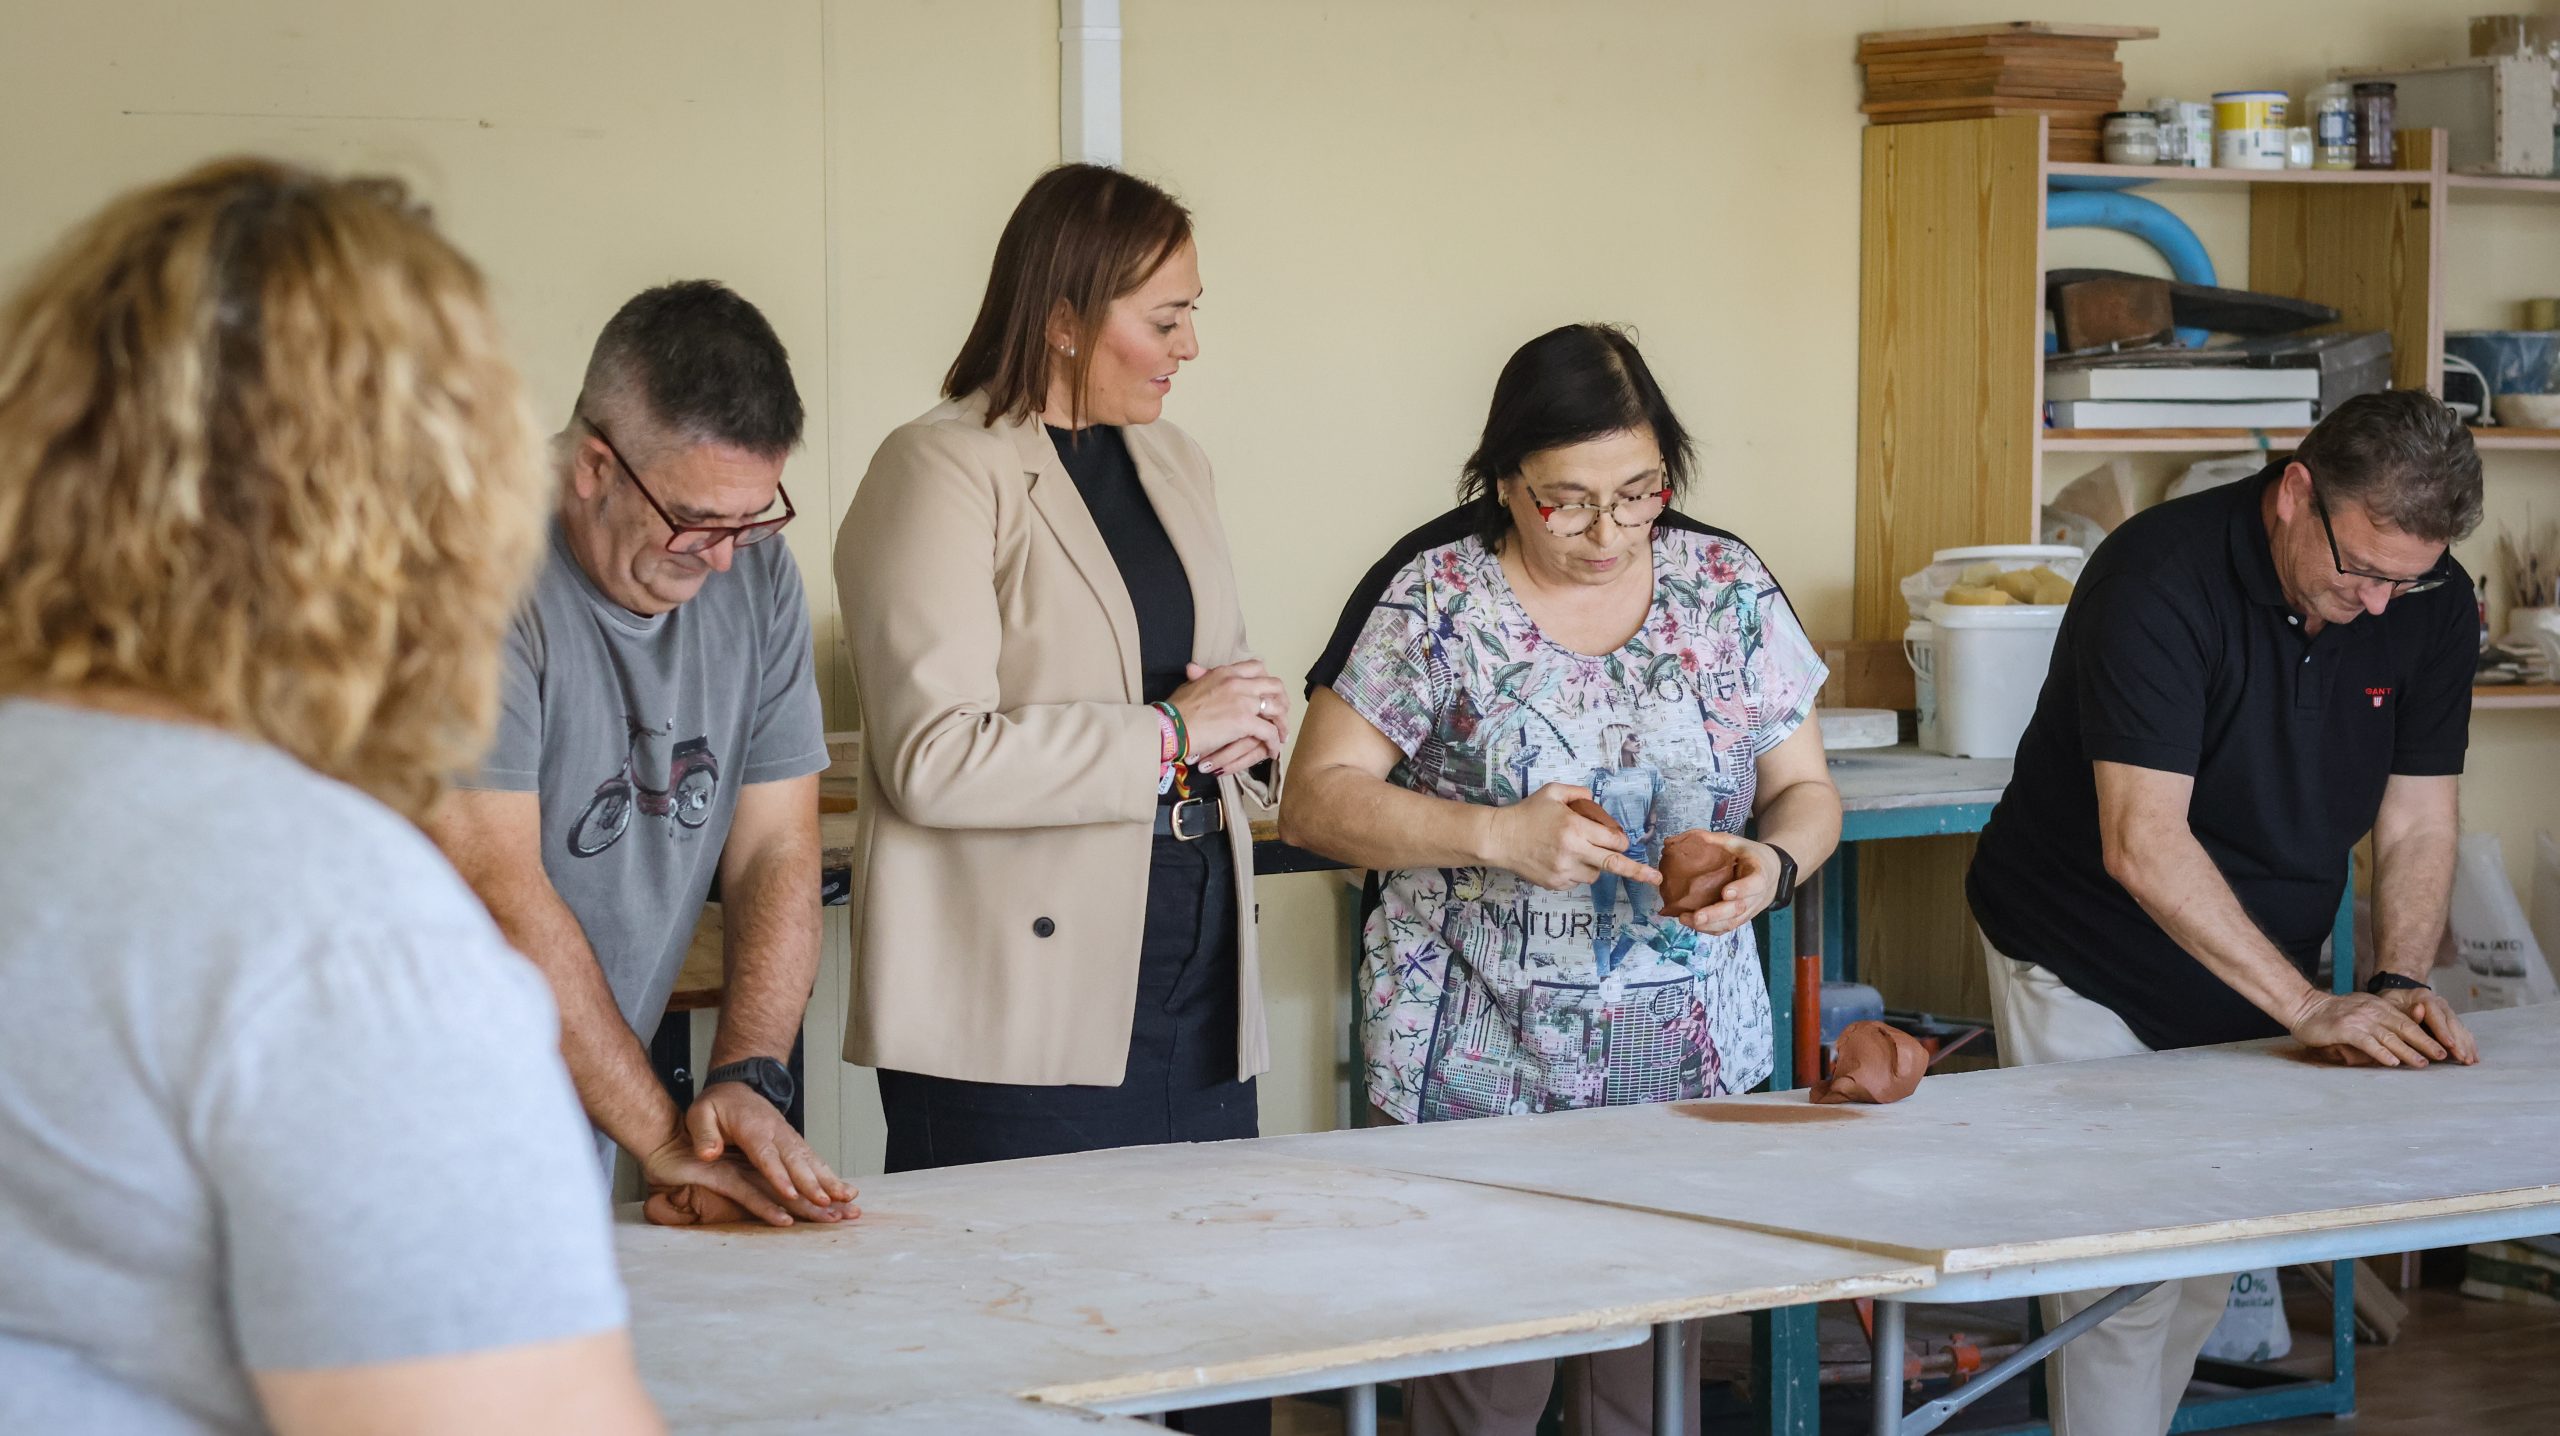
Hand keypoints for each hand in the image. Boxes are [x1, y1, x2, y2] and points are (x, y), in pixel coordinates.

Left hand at [636, 1105, 857, 1228]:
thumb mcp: (700, 1113)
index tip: (790, 1195)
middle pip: (796, 1160)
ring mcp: (788, 1135)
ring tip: (847, 1198)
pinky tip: (842, 1190)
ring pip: (811, 1159)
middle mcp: (775, 1131)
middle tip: (827, 1203)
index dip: (779, 1175)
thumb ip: (703, 1134)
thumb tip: (708, 1154)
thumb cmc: (717, 1104)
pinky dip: (829, 1174)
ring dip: (830, 1179)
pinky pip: (813, 1158)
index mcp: (752, 1128)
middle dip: (813, 1183)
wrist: (736, 1086)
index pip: (766, 1154)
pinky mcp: (793, 1141)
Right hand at [1167, 661, 1285, 769]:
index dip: (1267, 680)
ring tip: (1281, 735)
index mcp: (1226, 672)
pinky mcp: (1244, 721)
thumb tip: (1194, 669)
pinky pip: (1269, 731)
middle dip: (1282, 699)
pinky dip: (1274, 742)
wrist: (1171, 726)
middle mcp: (1238, 682)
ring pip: (1276, 708)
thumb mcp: (1190, 685)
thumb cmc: (1176, 709)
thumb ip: (1200, 676)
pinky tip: (1272, 750)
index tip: (1268, 693)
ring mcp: (1243, 701)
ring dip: (1282, 723)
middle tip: (1281, 714)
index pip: (1257, 667)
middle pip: (1274, 685)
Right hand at [1492, 784, 1660, 891]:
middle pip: (1614, 864)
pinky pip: (1578, 881)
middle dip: (1638, 871)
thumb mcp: (1553, 792)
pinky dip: (1576, 871)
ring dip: (1594, 864)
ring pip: (1595, 874)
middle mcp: (1573, 851)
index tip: (1620, 841)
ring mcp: (1565, 870)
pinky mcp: (1557, 883)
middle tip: (1656, 878)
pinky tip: (1559, 859)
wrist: (1500, 839)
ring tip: (1573, 851)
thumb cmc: (1528, 813)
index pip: (1613, 839)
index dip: (1620, 840)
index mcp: (1575, 827)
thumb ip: (1580, 793)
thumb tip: (1598, 805)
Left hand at [1673, 831, 1781, 936]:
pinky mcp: (1741, 918)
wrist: (1772, 873)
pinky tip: (1692, 925)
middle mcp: (1757, 897)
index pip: (1755, 884)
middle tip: (1697, 917)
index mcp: (1760, 874)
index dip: (1742, 889)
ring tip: (1686, 920)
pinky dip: (1710, 929)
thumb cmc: (1752, 856)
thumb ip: (1719, 840)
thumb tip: (1692, 837)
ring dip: (1709, 925)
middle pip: (1739, 909)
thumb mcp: (1740, 843)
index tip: (1726, 892)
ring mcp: (1749, 910)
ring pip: (1732, 922)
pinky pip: (1727, 928)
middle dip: (1717, 914)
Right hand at [2286, 990, 2449, 1067]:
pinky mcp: (2345, 1029)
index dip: (2426, 1035)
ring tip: (2422, 1064)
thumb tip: (2401, 1042)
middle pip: (2404, 1028)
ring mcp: (2359, 1019)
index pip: (2407, 1022)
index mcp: (2378, 1006)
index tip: (2442, 1047)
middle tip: (2442, 1055)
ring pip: (2389, 1037)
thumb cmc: (2331, 1015)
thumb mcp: (2360, 1012)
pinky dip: (2381, 1052)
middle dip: (2425, 1043)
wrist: (2303, 1007)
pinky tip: (2392, 1062)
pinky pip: (2367, 1042)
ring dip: (2408, 1051)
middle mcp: (2372, 1010)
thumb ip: (2379, 1021)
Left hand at [2381, 985, 2478, 1064]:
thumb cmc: (2391, 1004)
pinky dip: (2468, 1044)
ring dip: (2466, 1045)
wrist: (2397, 996)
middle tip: (2463, 1058)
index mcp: (2424, 997)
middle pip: (2452, 1023)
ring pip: (2460, 1028)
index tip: (2450, 1045)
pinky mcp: (2451, 1019)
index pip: (2436, 1015)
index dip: (2443, 1031)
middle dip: (2459, 1042)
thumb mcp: (2391, 1005)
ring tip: (2470, 1061)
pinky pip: (2462, 1031)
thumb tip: (2419, 1010)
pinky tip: (2473, 1057)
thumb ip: (2405, 1012)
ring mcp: (2447, 1010)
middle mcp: (2439, 1003)